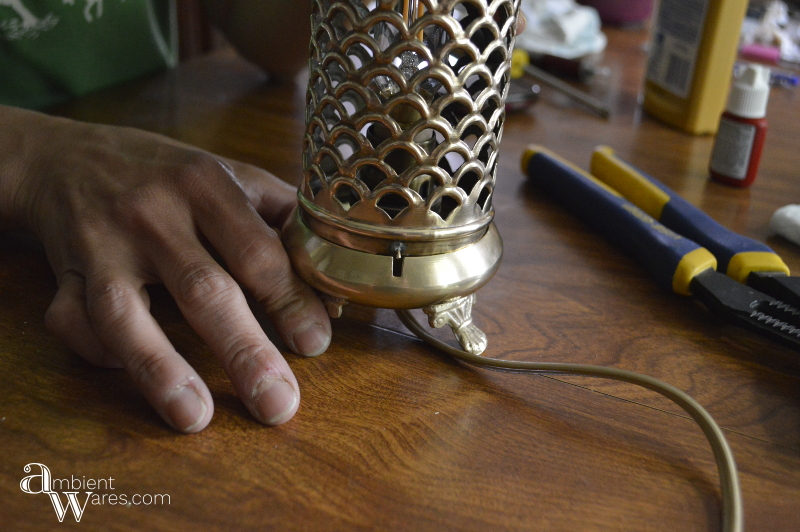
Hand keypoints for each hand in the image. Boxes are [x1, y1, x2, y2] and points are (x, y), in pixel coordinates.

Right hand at [6, 107, 330, 431]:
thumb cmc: (170, 175)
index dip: (291, 300)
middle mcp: (152, 213)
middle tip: (278, 403)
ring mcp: (100, 245)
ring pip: (127, 315)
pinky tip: (127, 369)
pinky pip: (73, 322)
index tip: (314, 342)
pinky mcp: (62, 274)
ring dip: (162, 370)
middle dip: (244, 351)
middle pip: (203, 289)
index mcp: (206, 184)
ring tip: (195, 417)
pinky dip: (97, 351)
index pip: (258, 252)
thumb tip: (334, 294)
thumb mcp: (232, 177)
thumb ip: (284, 224)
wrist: (67, 158)